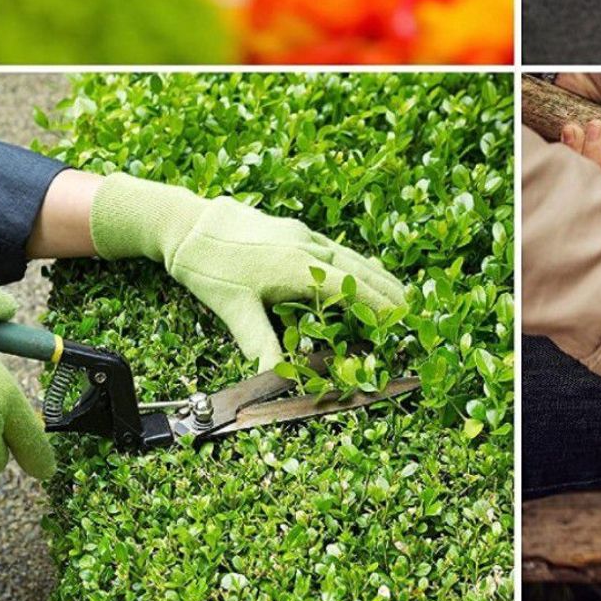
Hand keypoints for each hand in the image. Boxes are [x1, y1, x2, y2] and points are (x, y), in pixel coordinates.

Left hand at [89, 174, 404, 369]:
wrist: (188, 222)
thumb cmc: (208, 267)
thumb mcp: (233, 309)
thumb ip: (260, 342)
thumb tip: (275, 378)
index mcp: (297, 268)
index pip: (349, 289)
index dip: (377, 305)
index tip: (400, 319)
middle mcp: (307, 247)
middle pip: (359, 270)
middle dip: (387, 290)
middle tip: (413, 310)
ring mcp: (302, 235)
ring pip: (350, 256)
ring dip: (376, 274)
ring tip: (399, 290)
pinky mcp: (294, 229)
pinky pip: (335, 247)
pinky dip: (356, 261)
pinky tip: (361, 266)